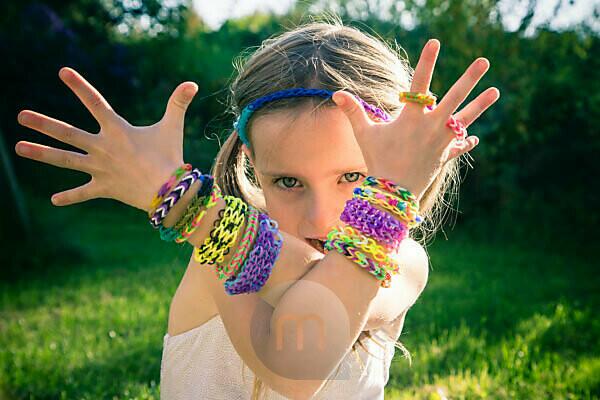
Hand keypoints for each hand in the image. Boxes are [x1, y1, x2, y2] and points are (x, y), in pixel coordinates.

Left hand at [15, 67, 197, 211]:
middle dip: (43, 124)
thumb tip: (193, 83)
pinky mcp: (104, 187)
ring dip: (41, 153)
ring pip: (65, 160)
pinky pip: (83, 193)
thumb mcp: (172, 127)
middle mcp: (102, 147)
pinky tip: (53, 200)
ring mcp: (100, 168)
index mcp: (116, 130)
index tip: (62, 71)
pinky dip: (69, 197)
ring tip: (18, 147)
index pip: (94, 102)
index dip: (79, 86)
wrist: (168, 191)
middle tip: (20, 115)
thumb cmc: (171, 156)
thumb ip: (178, 104)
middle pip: (67, 133)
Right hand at [332, 39, 499, 200]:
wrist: (393, 193)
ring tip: (496, 90)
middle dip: (469, 78)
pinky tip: (474, 138)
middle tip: (484, 61)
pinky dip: (465, 142)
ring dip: (481, 104)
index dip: (426, 61)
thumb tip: (336, 93)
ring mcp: (441, 142)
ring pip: (465, 120)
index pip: (419, 84)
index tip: (435, 42)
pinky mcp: (444, 157)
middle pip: (455, 98)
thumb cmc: (377, 161)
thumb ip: (353, 111)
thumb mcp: (364, 134)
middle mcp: (431, 127)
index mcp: (411, 119)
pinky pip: (458, 147)